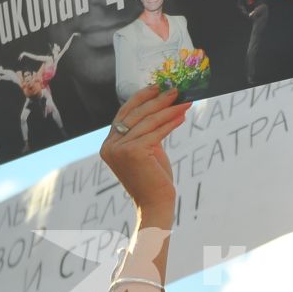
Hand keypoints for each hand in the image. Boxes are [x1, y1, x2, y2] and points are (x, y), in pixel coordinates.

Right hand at [101, 86, 189, 218]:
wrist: (155, 204)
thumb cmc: (153, 179)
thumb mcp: (145, 151)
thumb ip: (145, 132)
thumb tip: (161, 107)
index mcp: (108, 145)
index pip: (123, 114)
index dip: (140, 98)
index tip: (156, 87)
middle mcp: (110, 146)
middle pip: (136, 115)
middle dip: (157, 100)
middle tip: (174, 90)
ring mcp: (119, 149)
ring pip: (148, 122)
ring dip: (168, 109)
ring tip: (184, 101)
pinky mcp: (134, 152)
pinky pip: (156, 132)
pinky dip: (171, 122)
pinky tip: (182, 116)